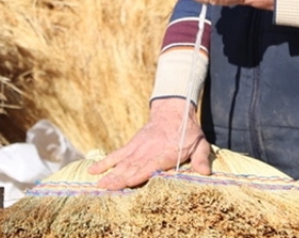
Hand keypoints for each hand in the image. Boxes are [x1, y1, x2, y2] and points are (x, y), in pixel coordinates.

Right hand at [88, 98, 211, 188]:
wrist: (173, 110)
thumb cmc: (188, 131)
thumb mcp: (200, 143)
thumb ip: (201, 158)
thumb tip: (205, 172)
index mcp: (164, 152)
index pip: (150, 165)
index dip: (139, 173)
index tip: (129, 181)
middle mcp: (148, 151)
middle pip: (132, 166)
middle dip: (119, 178)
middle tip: (106, 189)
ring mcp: (137, 148)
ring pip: (122, 163)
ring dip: (111, 174)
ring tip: (99, 185)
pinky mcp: (131, 145)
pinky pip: (116, 155)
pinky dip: (105, 162)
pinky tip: (93, 170)